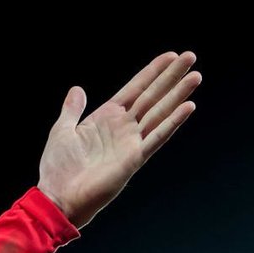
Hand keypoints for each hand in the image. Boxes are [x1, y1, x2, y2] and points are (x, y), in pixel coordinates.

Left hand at [37, 51, 199, 228]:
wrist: (58, 197)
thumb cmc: (58, 168)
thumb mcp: (62, 131)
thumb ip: (72, 110)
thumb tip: (77, 89)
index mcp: (106, 118)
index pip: (134, 89)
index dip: (151, 72)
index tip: (171, 56)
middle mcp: (122, 127)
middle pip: (152, 96)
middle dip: (171, 77)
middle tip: (191, 57)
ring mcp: (131, 142)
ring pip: (159, 113)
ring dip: (178, 95)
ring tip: (196, 76)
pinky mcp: (135, 159)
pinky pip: (157, 137)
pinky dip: (172, 123)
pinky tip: (188, 107)